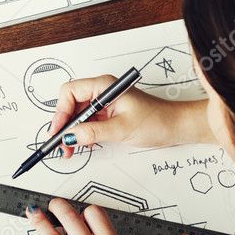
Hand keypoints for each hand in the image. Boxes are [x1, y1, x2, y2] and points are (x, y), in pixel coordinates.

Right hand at [51, 75, 209, 157]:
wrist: (176, 127)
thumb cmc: (157, 120)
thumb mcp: (122, 128)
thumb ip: (94, 132)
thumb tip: (71, 136)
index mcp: (104, 85)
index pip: (71, 92)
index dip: (61, 111)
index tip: (58, 130)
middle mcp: (102, 90)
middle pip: (71, 103)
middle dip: (63, 123)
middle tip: (60, 143)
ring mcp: (104, 101)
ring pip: (78, 113)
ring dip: (71, 130)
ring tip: (68, 149)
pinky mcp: (108, 113)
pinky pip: (87, 120)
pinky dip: (81, 133)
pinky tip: (80, 144)